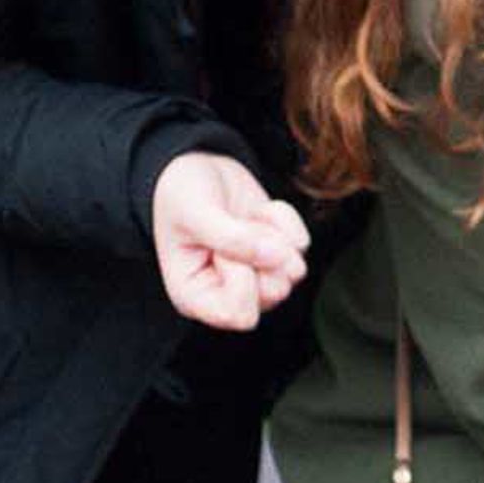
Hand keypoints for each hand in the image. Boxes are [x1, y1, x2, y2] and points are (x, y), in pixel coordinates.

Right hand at [150, 152, 308, 330]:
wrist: (196, 167)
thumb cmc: (181, 194)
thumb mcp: (195, 213)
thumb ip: (232, 239)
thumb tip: (279, 258)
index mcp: (194, 297)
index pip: (240, 315)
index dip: (241, 279)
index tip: (222, 250)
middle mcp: (227, 294)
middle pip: (274, 294)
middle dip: (263, 255)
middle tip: (237, 229)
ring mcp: (257, 275)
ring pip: (293, 272)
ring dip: (274, 235)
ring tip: (245, 219)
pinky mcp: (278, 254)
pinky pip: (302, 244)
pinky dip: (284, 221)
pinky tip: (258, 212)